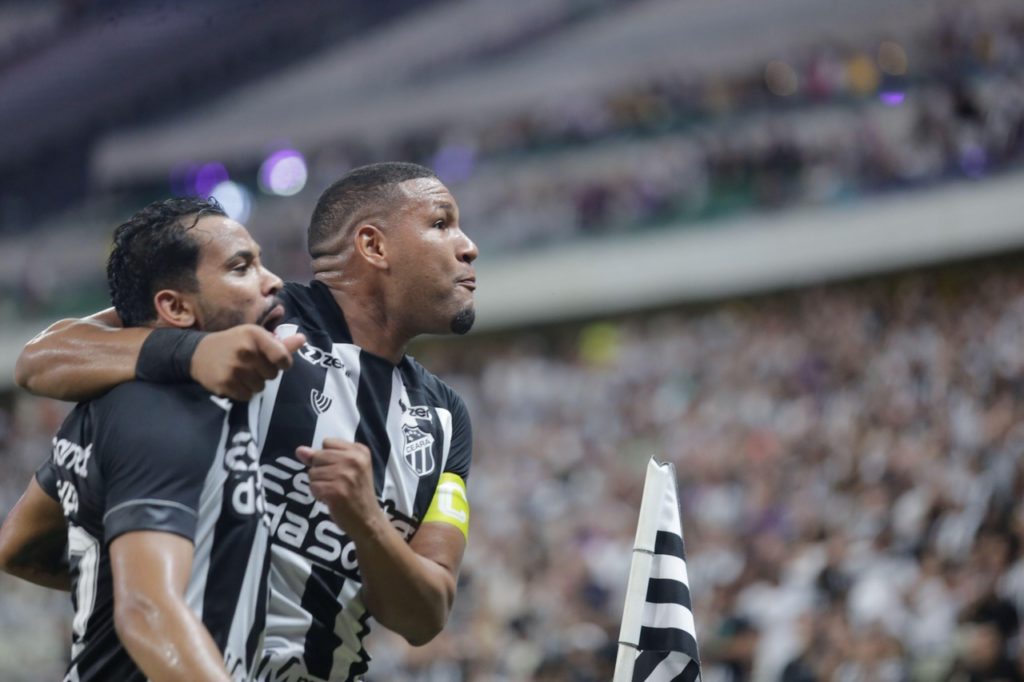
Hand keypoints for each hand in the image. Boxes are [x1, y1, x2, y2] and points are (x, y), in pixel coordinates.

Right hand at [190, 326, 305, 399]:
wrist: (198, 353)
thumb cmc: (234, 343)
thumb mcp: (255, 337)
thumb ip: (280, 343)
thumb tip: (303, 339)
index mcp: (255, 335)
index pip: (282, 357)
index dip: (284, 363)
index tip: (278, 363)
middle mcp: (245, 350)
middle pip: (273, 375)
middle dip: (265, 372)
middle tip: (251, 365)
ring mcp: (234, 368)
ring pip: (261, 387)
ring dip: (254, 383)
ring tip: (241, 373)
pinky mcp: (225, 383)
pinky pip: (247, 396)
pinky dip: (243, 392)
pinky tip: (234, 381)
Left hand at [296, 439, 384, 539]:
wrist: (367, 519)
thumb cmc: (356, 492)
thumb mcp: (346, 468)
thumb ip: (323, 457)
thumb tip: (299, 450)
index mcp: (360, 451)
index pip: (327, 443)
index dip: (327, 458)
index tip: (340, 470)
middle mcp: (354, 460)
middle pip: (318, 456)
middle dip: (321, 470)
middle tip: (338, 483)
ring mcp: (345, 476)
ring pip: (313, 472)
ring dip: (319, 484)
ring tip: (335, 491)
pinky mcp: (335, 491)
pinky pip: (312, 486)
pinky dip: (318, 494)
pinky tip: (331, 499)